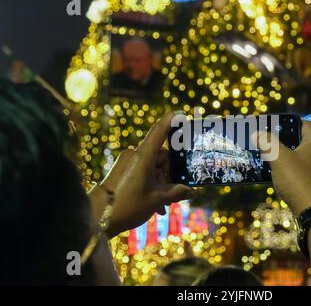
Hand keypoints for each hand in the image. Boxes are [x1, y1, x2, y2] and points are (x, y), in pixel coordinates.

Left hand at [89, 112, 194, 237]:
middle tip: (178, 191)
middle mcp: (135, 155)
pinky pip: (143, 173)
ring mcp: (127, 163)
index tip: (181, 114)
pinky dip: (151, 185)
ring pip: (153, 167)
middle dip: (171, 173)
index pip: (159, 131)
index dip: (171, 121)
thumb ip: (176, 192)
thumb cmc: (127, 205)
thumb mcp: (157, 199)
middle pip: (161, 156)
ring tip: (166, 205)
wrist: (96, 218)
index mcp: (143, 156)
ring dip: (162, 183)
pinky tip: (157, 206)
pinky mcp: (122, 171)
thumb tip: (192, 192)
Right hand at [252, 120, 310, 215]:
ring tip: (267, 158)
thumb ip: (267, 142)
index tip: (269, 128)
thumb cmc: (299, 181)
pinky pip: (302, 170)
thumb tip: (257, 134)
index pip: (302, 123)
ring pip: (300, 156)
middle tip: (265, 143)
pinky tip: (277, 175)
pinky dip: (290, 169)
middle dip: (282, 142)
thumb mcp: (279, 158)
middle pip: (300, 140)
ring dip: (285, 157)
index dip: (285, 124)